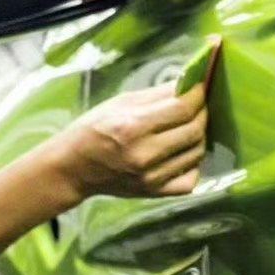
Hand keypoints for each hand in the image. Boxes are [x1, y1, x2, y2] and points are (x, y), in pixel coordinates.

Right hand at [48, 83, 207, 198]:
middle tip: (196, 104)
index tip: (200, 86)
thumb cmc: (93, 129)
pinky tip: (182, 152)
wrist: (73, 168)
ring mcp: (151, 177)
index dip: (198, 94)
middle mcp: (144, 155)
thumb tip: (190, 82)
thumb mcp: (120, 103)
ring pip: (197, 152)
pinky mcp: (155, 193)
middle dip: (202, 112)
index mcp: (133, 127)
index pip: (182, 108)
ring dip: (199, 135)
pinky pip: (190, 178)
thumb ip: (157, 94)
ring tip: (187, 125)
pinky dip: (193, 163)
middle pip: (194, 130)